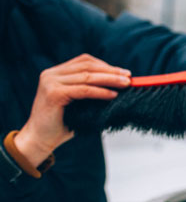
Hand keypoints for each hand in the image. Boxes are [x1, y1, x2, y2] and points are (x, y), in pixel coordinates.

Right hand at [14, 54, 130, 165]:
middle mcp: (51, 74)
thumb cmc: (62, 123)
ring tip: (126, 85)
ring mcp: (51, 82)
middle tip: (129, 77)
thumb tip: (120, 85)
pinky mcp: (54, 93)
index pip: (84, 62)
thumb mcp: (78, 102)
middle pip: (87, 66)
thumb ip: (91, 90)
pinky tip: (113, 95)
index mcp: (56, 73)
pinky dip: (101, 92)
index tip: (124, 73)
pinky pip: (84, 90)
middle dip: (111, 71)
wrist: (40, 139)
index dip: (106, 66)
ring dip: (110, 80)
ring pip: (87, 77)